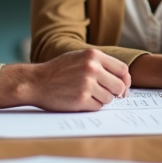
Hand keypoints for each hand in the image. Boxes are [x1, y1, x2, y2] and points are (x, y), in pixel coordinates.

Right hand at [0, 49, 130, 111]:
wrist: (36, 82)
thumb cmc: (59, 70)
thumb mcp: (80, 57)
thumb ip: (101, 64)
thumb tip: (124, 81)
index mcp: (94, 55)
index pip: (123, 69)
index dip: (125, 80)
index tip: (122, 87)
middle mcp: (92, 68)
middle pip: (119, 86)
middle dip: (115, 93)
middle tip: (105, 94)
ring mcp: (87, 84)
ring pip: (109, 98)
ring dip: (101, 99)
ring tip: (86, 94)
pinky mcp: (81, 99)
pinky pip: (98, 107)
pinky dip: (91, 106)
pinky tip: (79, 100)